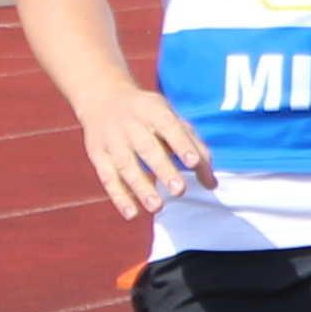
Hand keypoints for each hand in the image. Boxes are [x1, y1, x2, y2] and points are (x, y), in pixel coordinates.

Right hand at [78, 89, 210, 217]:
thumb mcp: (171, 119)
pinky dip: (119, 197)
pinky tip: (132, 214)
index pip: (169, 126)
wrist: (103, 97)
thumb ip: (194, 147)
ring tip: (157, 207)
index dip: (182, 144)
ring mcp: (112, 139)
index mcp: (153, 110)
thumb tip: (212, 183)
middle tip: (180, 191)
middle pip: (147, 148)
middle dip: (163, 170)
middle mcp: (130, 123)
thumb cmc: (149, 115)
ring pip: (126, 165)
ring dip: (141, 188)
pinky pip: (107, 178)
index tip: (194, 162)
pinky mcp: (98, 155)